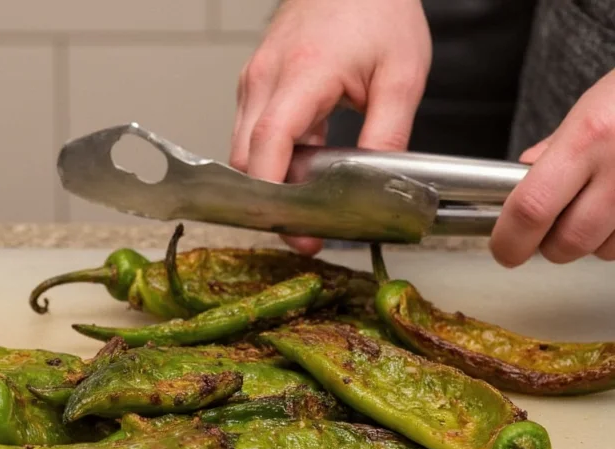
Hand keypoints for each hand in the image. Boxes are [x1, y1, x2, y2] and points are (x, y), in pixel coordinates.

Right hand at [229, 0, 431, 254]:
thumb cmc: (378, 9)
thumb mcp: (402, 74)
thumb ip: (388, 133)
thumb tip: (375, 185)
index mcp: (304, 73)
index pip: (269, 142)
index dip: (274, 194)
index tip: (295, 227)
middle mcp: (266, 78)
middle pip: (245, 157)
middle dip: (267, 201)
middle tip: (303, 231)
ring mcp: (256, 79)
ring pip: (243, 148)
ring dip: (266, 182)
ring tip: (304, 208)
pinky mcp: (257, 82)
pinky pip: (252, 132)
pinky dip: (270, 159)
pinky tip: (300, 174)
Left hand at [490, 68, 614, 266]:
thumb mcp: (592, 106)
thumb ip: (555, 151)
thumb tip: (521, 181)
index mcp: (588, 137)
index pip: (531, 209)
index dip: (510, 240)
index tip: (504, 250)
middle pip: (568, 242)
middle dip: (551, 245)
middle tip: (551, 226)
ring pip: (604, 251)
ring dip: (592, 242)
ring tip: (600, 204)